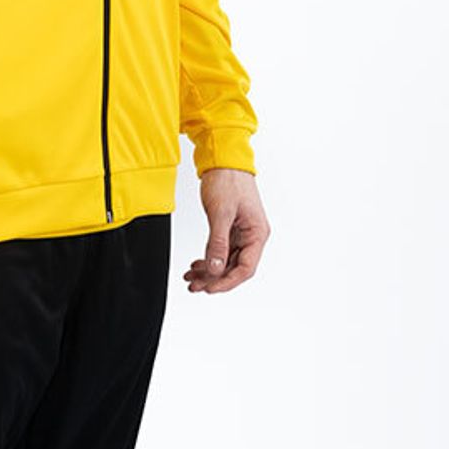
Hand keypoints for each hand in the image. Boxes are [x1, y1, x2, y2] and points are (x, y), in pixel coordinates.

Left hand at [184, 167, 268, 292]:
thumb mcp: (221, 214)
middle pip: (235, 268)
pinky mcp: (231, 228)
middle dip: (214, 279)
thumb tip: (216, 269)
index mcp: (257, 233)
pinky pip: (221, 251)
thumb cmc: (228, 181)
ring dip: (209, 271)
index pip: (245, 268)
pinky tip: (196, 265)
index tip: (209, 288)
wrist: (223, 160)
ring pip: (226, 261)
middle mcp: (252, 236)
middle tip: (194, 286)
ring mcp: (242, 233)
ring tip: (191, 278)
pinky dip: (209, 259)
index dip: (226, 282)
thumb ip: (218, 243)